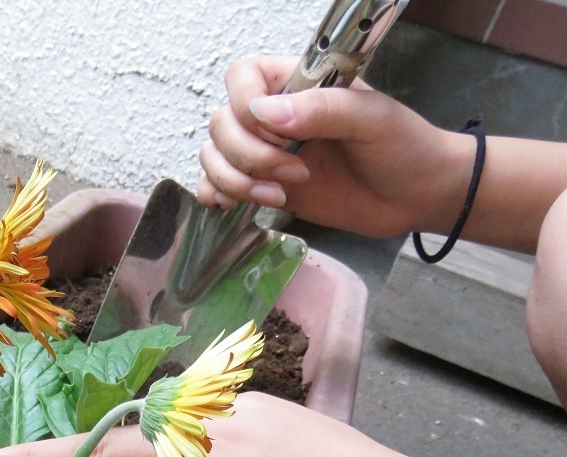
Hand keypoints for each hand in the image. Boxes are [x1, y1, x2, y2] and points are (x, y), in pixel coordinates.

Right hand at [196, 54, 472, 237]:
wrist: (415, 196)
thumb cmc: (403, 148)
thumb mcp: (372, 118)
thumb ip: (322, 109)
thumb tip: (264, 113)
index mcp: (297, 84)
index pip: (242, 78)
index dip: (247, 107)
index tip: (282, 134)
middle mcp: (273, 116)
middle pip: (221, 124)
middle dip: (249, 156)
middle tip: (297, 173)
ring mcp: (264, 152)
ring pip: (213, 156)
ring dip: (236, 181)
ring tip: (279, 196)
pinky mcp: (261, 185)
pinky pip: (214, 185)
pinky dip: (217, 195)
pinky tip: (242, 205)